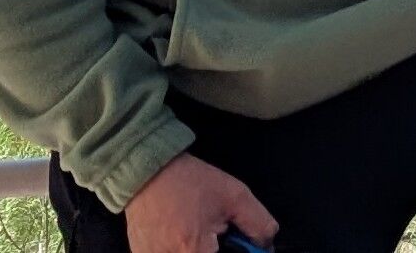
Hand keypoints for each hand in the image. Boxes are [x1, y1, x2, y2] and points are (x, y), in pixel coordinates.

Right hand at [124, 152, 279, 252]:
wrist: (148, 170)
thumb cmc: (190, 181)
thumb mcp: (234, 195)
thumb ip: (258, 224)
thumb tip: (266, 246)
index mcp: (196, 251)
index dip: (235, 252)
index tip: (233, 241)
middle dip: (212, 248)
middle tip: (211, 232)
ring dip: (195, 247)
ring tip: (190, 229)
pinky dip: (175, 247)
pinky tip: (176, 233)